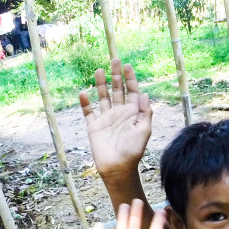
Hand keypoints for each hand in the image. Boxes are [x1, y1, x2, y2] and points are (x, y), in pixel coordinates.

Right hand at [79, 59, 151, 181]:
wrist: (118, 168)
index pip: (132, 91)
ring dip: (100, 84)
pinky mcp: (94, 126)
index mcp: (133, 113)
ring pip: (103, 97)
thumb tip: (144, 94)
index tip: (127, 66)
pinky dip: (85, 103)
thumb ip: (145, 112)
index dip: (130, 78)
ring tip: (99, 70)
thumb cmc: (133, 151)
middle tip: (114, 60)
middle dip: (116, 76)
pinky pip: (88, 112)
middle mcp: (119, 113)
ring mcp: (106, 118)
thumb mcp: (144, 131)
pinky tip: (83, 92)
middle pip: (117, 90)